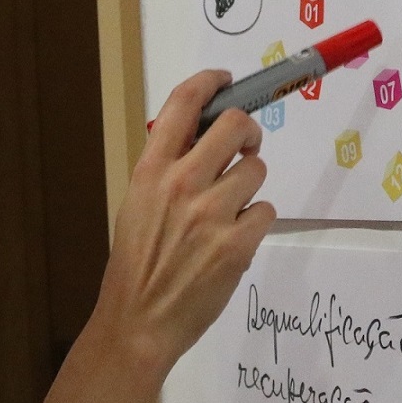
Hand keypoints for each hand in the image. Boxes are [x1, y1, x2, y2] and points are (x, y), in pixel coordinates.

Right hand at [40, 71, 274, 402]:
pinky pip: (265, 210)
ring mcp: (212, 214)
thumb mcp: (137, 204)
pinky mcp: (237, 244)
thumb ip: (167, 169)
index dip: (211, 82)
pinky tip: (234, 238)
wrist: (138, 322)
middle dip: (248, 130)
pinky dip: (255, 221)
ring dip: (250, 184)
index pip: (184, 103)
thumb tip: (200, 137)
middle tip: (246, 145)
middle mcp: (182, 183)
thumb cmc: (136, 264)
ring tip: (230, 209)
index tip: (226, 80)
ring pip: (256, 170)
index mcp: (151, 170)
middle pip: (235, 125)